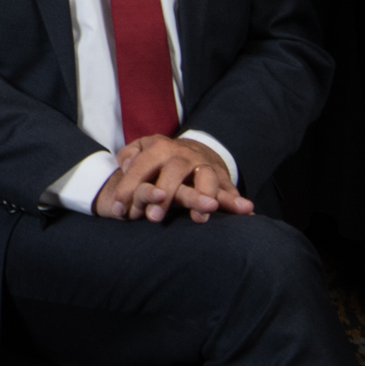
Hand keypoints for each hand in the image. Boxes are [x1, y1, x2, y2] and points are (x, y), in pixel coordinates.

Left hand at [92, 136, 251, 221]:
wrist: (195, 150)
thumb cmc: (161, 158)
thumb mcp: (143, 149)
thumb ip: (130, 155)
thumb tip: (126, 165)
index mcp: (161, 148)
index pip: (142, 166)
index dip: (129, 187)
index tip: (118, 210)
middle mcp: (185, 156)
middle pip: (175, 171)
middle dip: (164, 195)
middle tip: (152, 217)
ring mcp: (205, 166)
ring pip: (207, 179)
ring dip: (204, 197)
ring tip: (200, 217)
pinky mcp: (222, 178)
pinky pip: (230, 190)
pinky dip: (237, 202)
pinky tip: (246, 213)